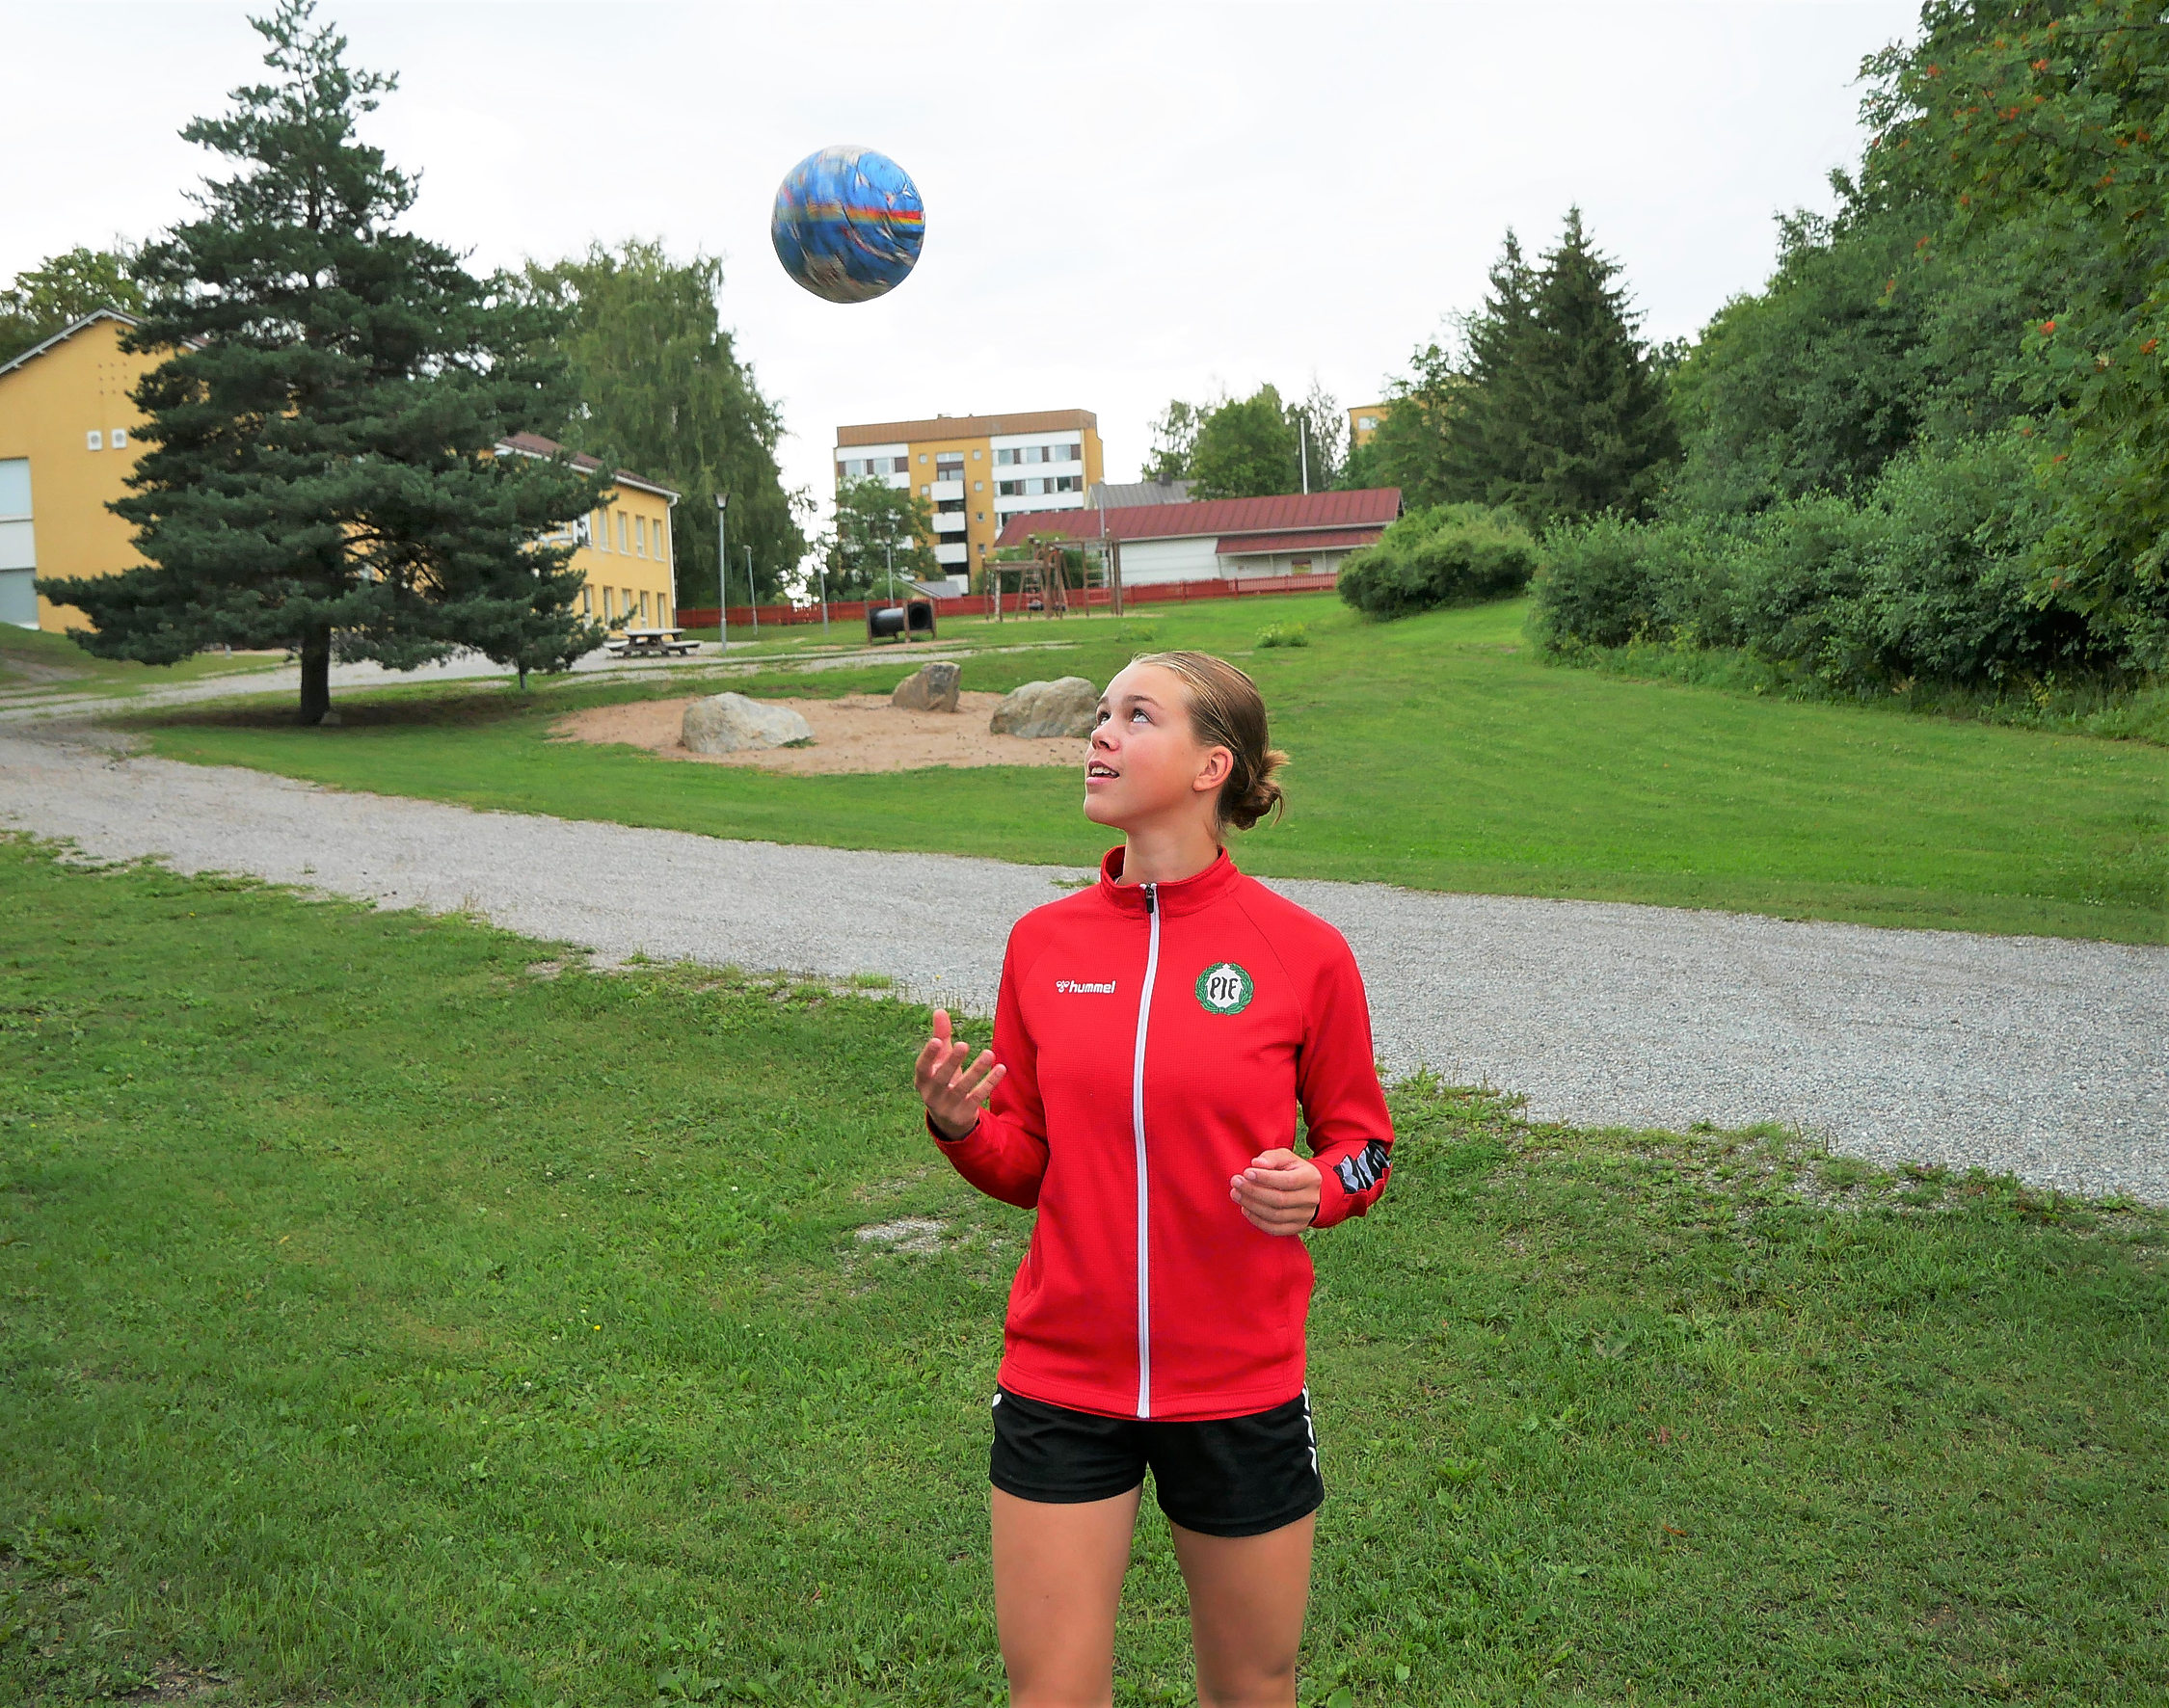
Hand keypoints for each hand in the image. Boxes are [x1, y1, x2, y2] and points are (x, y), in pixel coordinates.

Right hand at [914, 1008, 1005, 1141]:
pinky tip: (1001, 1068)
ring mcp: (947, 1107)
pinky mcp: (964, 1114)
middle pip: (941, 1078)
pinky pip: (978, 1097)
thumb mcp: (940, 1061)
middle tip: (964, 1044)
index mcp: (922, 1080)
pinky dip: (989, 1083)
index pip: (922, 1067)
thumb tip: (940, 1010)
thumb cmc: (943, 1081)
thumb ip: (940, 1036)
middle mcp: (932, 1095)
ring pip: (962, 1088)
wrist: (948, 1120)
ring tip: (990, 1053)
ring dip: (976, 1070)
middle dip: (952, 1062)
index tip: (937, 1040)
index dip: (928, 1055)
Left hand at [1230, 1148, 1320, 1234]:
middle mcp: (1311, 1199)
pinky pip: (1275, 1229)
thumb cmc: (1291, 1170)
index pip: (1288, 1181)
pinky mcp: (1297, 1228)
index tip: (1246, 1172)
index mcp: (1311, 1178)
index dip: (1266, 1178)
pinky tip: (1245, 1209)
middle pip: (1280, 1200)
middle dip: (1254, 1191)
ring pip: (1275, 1216)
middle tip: (1235, 1182)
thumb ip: (1272, 1157)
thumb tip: (1257, 1164)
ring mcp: (1305, 1216)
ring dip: (1252, 1206)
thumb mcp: (1285, 1157)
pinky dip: (1257, 1221)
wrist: (1306, 1190)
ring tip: (1236, 1194)